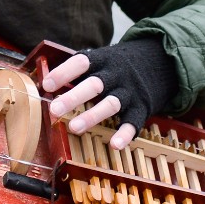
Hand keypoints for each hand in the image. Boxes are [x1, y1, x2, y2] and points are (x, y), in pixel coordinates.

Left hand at [40, 38, 179, 150]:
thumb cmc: (117, 65)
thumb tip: (45, 84)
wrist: (159, 62)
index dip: (64, 73)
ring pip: (111, 104)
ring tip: (74, 127)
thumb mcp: (102, 59)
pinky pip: (134, 122)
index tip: (47, 85)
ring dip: (92, 116)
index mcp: (103, 60)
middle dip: (74, 97)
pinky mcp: (142, 108)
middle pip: (95, 84)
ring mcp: (130, 92)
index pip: (82, 62)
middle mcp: (117, 75)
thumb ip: (78, 70)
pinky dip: (125, 134)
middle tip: (55, 109)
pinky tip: (114, 144)